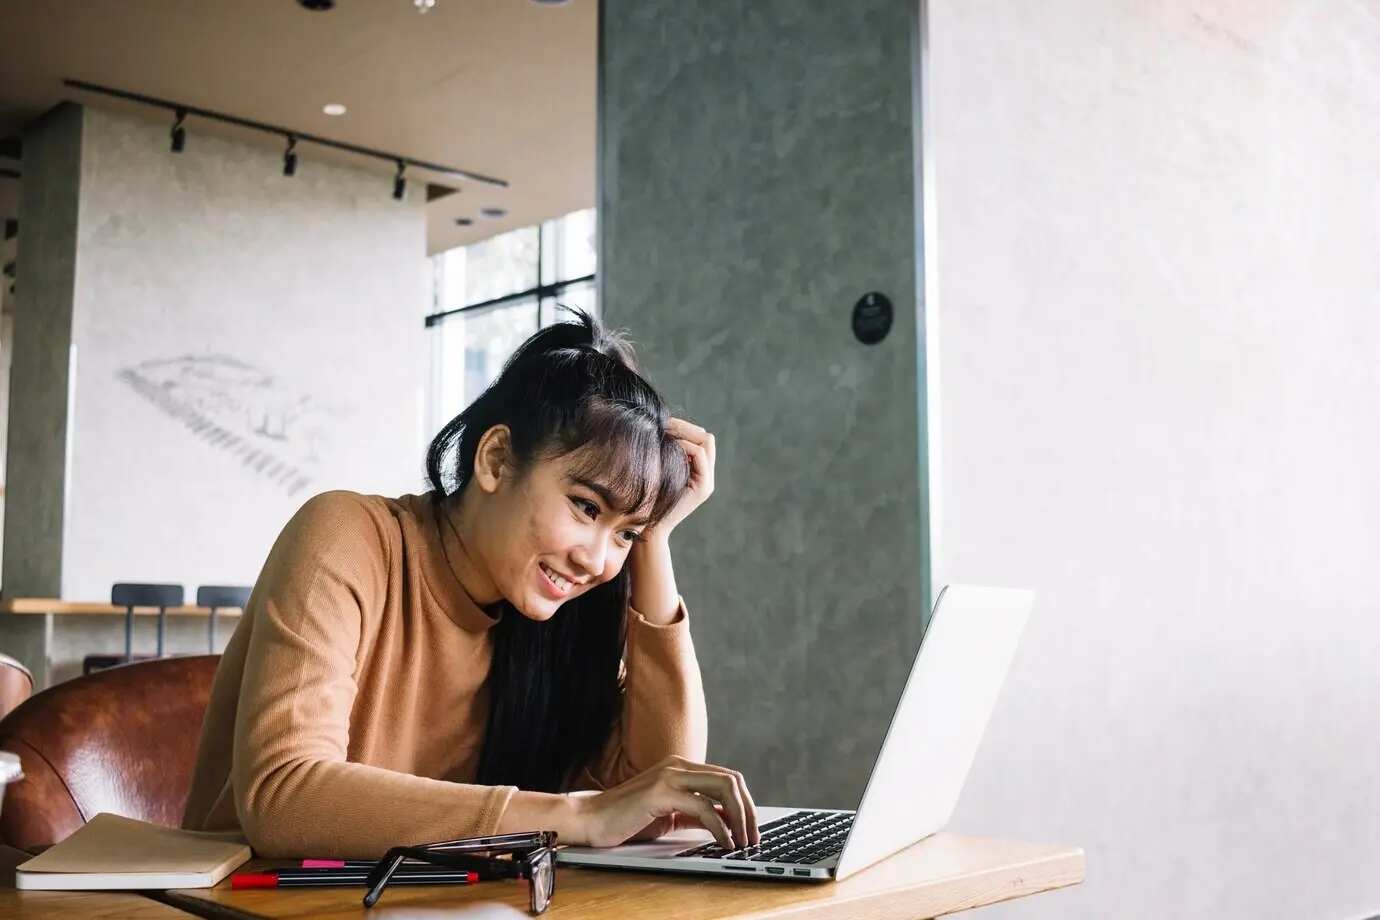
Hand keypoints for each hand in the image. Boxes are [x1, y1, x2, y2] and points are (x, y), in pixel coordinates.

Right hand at [574, 756, 758, 849]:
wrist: (589, 820)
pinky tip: (723, 841)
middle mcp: (677, 765)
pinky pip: (703, 807)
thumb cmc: (625, 819)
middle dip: (749, 810)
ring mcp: (669, 776)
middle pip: (731, 779)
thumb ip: (697, 814)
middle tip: (752, 837)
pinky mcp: (660, 792)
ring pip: (723, 788)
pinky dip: (720, 827)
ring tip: (741, 842)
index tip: (751, 829)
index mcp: (680, 767)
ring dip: (740, 818)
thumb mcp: (670, 815)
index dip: (745, 803)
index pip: (727, 777)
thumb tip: (728, 822)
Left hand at [654, 418, 715, 536]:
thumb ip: (665, 453)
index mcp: (697, 470)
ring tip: (665, 432)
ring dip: (685, 433)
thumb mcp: (656, 469)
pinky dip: (685, 446)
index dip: (684, 427)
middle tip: (664, 423)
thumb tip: (659, 426)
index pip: (700, 437)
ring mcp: (707, 481)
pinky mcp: (704, 487)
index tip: (662, 423)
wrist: (648, 526)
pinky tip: (668, 446)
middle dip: (685, 426)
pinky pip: (700, 455)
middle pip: (706, 437)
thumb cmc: (646, 497)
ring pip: (706, 442)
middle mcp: (706, 475)